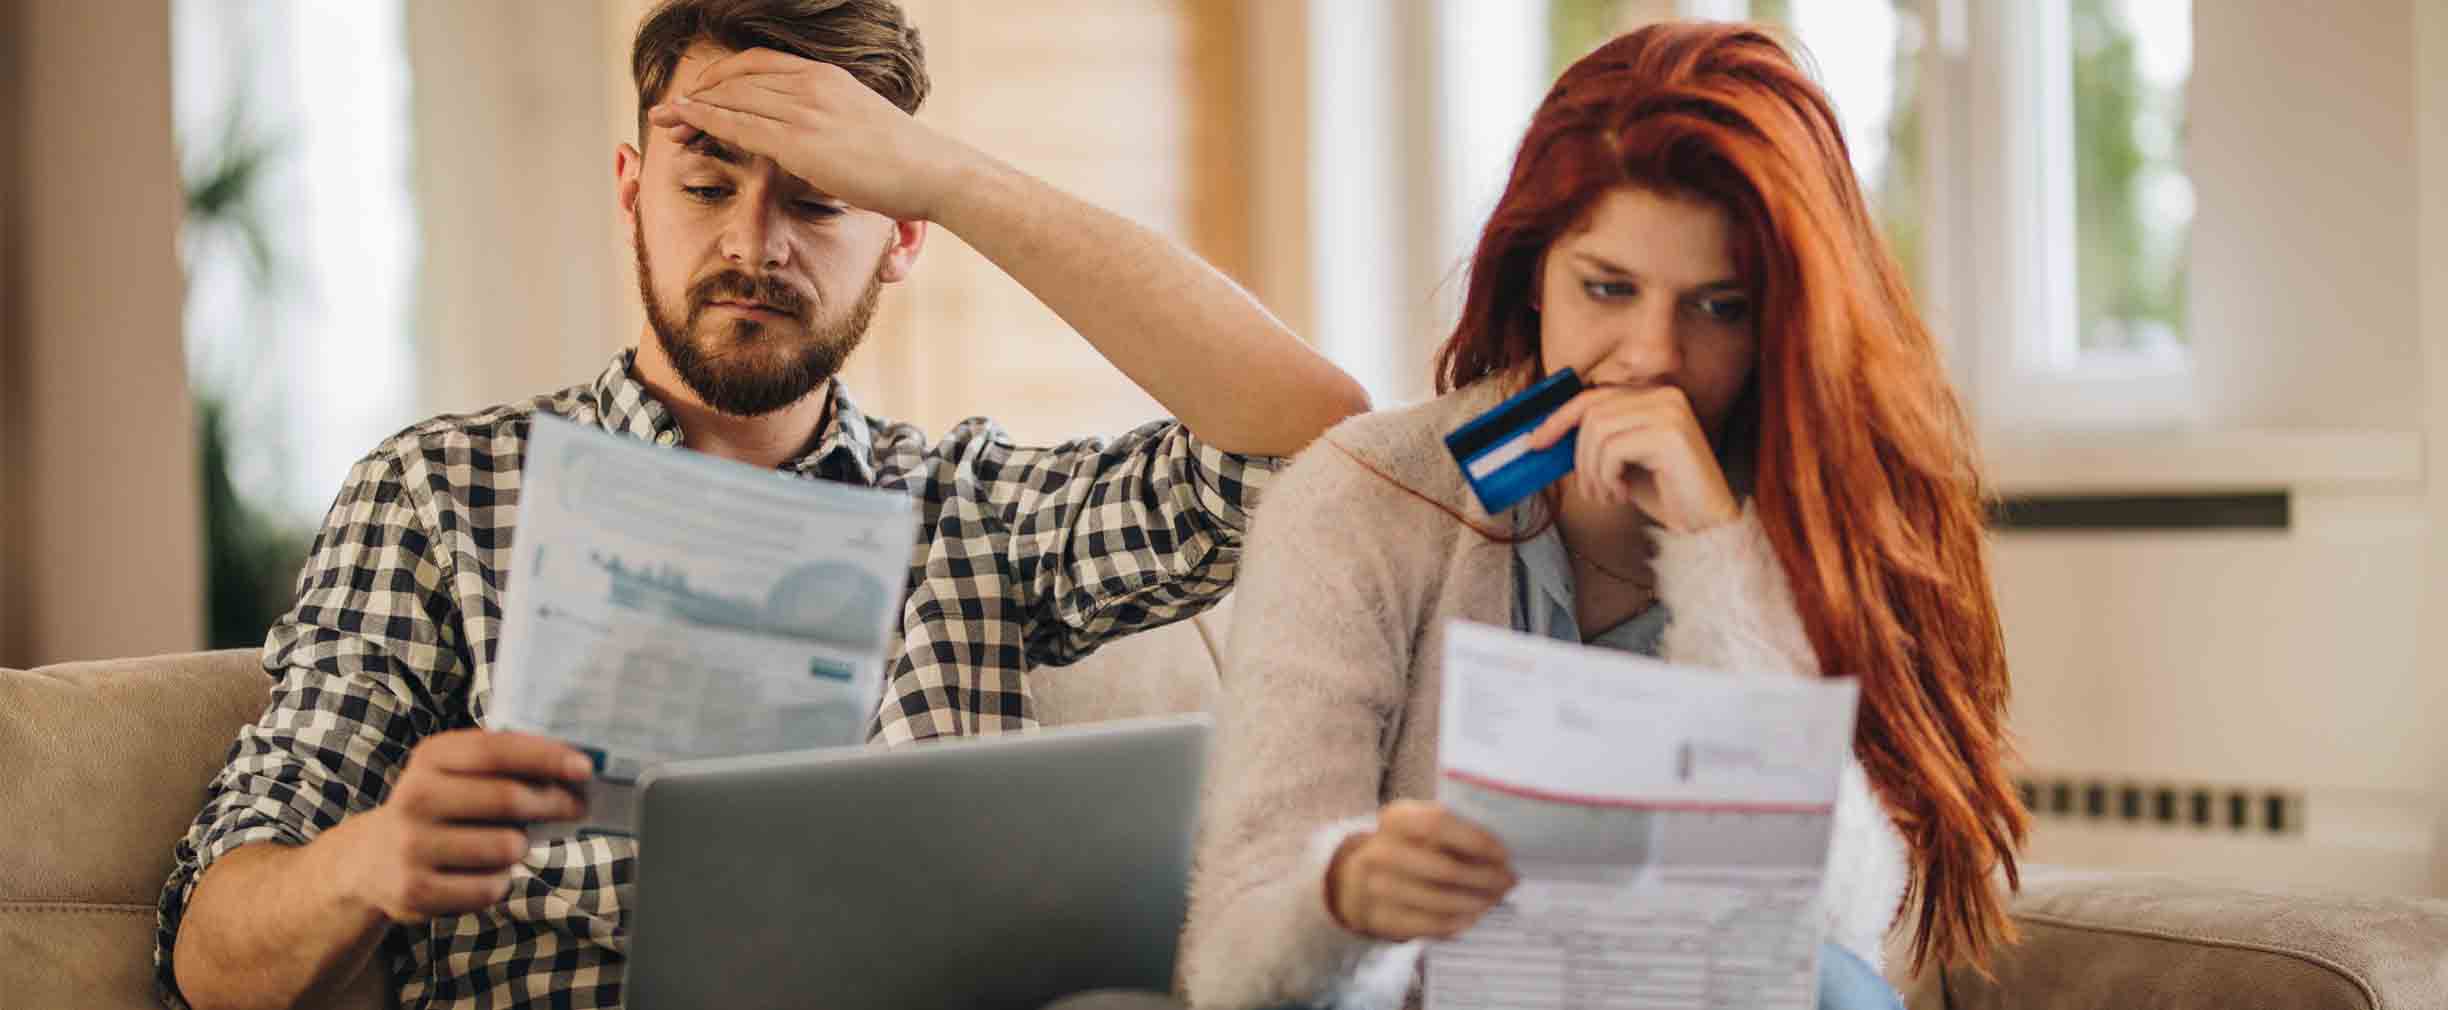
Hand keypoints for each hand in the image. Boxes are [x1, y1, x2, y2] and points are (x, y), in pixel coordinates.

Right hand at [336, 730, 591, 924]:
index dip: (547, 757)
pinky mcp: (416, 891)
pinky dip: (500, 881)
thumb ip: (504, 764)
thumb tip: (576, 770)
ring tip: (506, 844)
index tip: (585, 768)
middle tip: (577, 807)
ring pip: (507, 847)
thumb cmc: (437, 808)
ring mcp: (412, 846)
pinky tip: (483, 873)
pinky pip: (491, 887)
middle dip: (555, 803)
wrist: (369, 861)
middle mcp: (415, 797)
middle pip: (510, 799)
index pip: (497, 750)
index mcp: (430, 758)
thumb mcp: (455, 772)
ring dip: (521, 847)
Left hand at [646, 48, 974, 221]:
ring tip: (666, 120)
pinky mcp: (799, 139)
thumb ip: (829, 128)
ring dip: (693, 107)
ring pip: (732, 97)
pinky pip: (740, 123)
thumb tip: (812, 147)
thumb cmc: (905, 163)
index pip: (758, 65)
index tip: (701, 95)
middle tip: (669, 111)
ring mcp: (804, 109)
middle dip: (699, 92)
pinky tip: (686, 124)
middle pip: (738, 78)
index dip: (723, 78)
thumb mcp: (860, 129)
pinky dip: (706, 120)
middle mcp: (810, 84)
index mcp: (825, 78)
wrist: (933, 172)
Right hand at [1324, 800, 1517, 940]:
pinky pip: (1431, 925)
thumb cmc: (1405, 848)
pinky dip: (1460, 921)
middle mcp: (1380, 852)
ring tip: (1496, 897)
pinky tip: (1474, 914)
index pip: (1438, 824)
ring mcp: (1377, 889)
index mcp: (1395, 819)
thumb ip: (1452, 831)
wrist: (1355, 881)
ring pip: (1442, 901)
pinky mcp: (1381, 919)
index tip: (1503, 854)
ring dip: (1478, 902)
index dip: (1476, 840)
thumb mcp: (1418, 828)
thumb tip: (1501, 852)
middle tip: (1509, 880)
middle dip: (1486, 878)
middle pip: (1445, 869)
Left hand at [1524, 384, 1738, 532]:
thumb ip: (1598, 442)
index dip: (1559, 418)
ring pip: (1598, 431)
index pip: (1594, 396)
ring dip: (1592, 471)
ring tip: (1606, 495)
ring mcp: (1670, 411)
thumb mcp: (1623, 462)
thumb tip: (1551, 436)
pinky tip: (1622, 494)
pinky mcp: (1671, 433)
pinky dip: (1607, 477)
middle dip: (1578, 456)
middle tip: (1588, 489)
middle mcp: (1666, 396)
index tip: (1536, 442)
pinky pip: (1613, 449)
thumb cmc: (1667, 495)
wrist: (1706, 525)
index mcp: (1656, 396)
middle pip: (1592, 412)